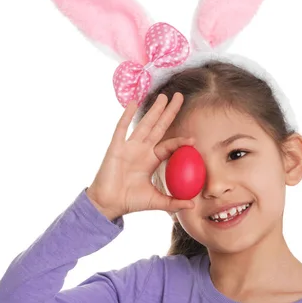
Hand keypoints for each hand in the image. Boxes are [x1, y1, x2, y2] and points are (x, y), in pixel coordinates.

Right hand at [87, 92, 195, 219]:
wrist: (108, 204)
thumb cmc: (130, 201)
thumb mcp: (156, 201)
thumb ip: (173, 202)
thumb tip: (192, 206)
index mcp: (151, 160)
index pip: (168, 145)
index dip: (180, 141)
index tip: (193, 139)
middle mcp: (141, 150)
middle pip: (158, 126)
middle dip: (169, 112)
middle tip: (179, 97)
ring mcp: (129, 146)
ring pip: (144, 124)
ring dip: (154, 110)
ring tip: (164, 96)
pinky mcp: (116, 147)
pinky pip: (122, 128)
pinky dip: (127, 115)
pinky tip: (133, 103)